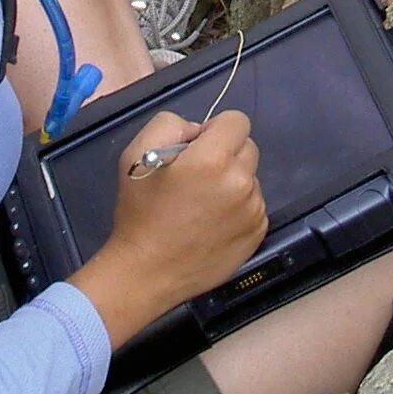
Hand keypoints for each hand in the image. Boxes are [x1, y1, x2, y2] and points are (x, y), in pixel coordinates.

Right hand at [72, 110, 266, 346]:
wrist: (146, 272)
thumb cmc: (139, 212)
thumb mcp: (135, 153)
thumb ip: (171, 125)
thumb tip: (199, 131)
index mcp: (213, 159)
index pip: (237, 121)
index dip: (215, 130)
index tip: (197, 149)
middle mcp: (240, 182)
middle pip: (248, 148)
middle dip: (226, 154)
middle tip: (198, 177)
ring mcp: (253, 211)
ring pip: (251, 179)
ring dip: (233, 183)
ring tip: (202, 206)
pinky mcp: (257, 234)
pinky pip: (254, 206)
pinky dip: (238, 209)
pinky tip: (212, 224)